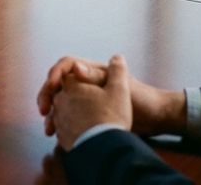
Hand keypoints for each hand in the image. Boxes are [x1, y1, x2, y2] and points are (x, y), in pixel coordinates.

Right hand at [37, 54, 186, 140]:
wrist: (156, 118)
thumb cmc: (142, 99)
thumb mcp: (121, 86)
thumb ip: (98, 76)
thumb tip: (76, 66)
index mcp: (92, 71)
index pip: (66, 66)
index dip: (56, 73)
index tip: (52, 86)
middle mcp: (86, 83)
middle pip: (58, 84)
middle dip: (47, 95)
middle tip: (43, 109)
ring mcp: (86, 98)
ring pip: (60, 101)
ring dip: (51, 112)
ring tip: (48, 127)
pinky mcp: (88, 114)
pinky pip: (67, 116)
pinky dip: (60, 123)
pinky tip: (57, 134)